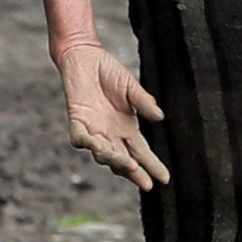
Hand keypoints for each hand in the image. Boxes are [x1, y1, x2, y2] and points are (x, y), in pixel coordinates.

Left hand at [60, 45, 168, 188]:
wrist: (85, 57)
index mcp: (126, 128)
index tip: (164, 179)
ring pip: (103, 154)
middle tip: (147, 184)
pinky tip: (97, 145)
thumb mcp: (132, 88)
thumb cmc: (109, 72)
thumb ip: (144, 103)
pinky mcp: (77, 121)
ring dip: (115, 160)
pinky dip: (87, 143)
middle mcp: (110, 134)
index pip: (141, 152)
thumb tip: (160, 118)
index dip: (152, 166)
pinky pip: (80, 138)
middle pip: (124, 160)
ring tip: (129, 164)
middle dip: (135, 173)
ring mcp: (93, 130)